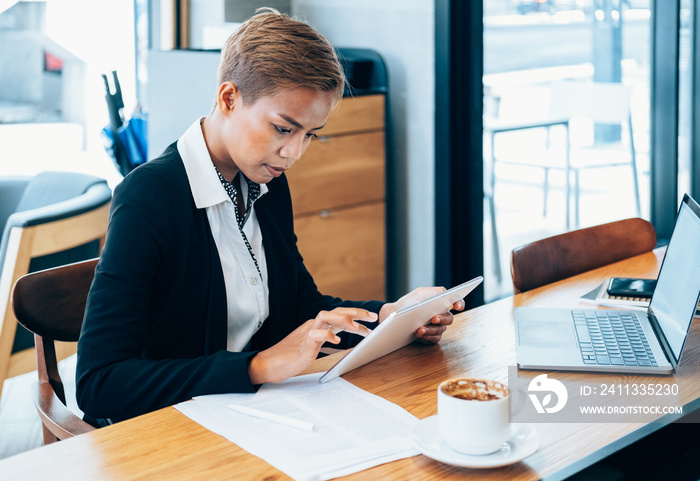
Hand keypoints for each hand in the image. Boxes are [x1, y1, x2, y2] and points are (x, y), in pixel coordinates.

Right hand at [248, 308, 377, 384]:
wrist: (268, 364)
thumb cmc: (290, 357)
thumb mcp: (313, 347)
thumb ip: (325, 340)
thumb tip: (342, 339)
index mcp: (317, 326)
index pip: (339, 315)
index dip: (356, 316)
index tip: (371, 321)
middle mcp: (313, 325)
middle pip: (336, 311)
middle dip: (356, 312)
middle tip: (373, 317)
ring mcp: (307, 333)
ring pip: (326, 317)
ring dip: (343, 320)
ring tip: (357, 327)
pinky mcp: (302, 344)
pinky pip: (316, 335)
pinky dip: (328, 336)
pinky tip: (337, 341)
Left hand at [378, 287, 465, 344]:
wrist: (395, 314)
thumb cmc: (410, 302)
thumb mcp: (421, 293)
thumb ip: (434, 292)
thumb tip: (445, 292)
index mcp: (442, 303)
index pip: (456, 302)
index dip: (460, 303)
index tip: (457, 306)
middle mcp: (442, 316)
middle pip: (449, 319)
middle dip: (442, 318)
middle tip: (434, 318)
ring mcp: (437, 327)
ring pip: (440, 330)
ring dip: (431, 329)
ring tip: (420, 329)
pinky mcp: (430, 337)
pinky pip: (433, 339)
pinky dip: (427, 337)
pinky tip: (419, 334)